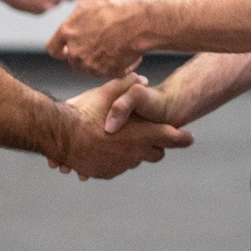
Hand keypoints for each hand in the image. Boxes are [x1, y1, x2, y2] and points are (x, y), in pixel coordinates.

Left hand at [46, 0, 145, 75]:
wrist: (141, 22)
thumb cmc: (116, 2)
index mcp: (68, 32)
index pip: (53, 48)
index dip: (60, 46)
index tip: (69, 42)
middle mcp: (76, 52)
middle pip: (71, 59)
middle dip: (81, 52)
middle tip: (97, 40)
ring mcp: (92, 65)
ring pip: (88, 68)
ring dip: (96, 60)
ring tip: (111, 45)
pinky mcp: (108, 72)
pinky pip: (107, 73)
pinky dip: (114, 66)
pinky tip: (124, 52)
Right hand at [50, 74, 191, 179]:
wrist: (60, 136)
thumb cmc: (85, 112)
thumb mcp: (107, 92)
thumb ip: (127, 84)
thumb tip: (141, 77)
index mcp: (142, 134)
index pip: (172, 138)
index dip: (182, 138)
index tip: (189, 138)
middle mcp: (135, 154)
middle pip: (156, 154)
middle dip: (155, 145)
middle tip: (148, 135)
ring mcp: (120, 166)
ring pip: (135, 161)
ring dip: (132, 152)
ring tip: (120, 139)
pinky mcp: (105, 173)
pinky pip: (116, 168)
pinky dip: (115, 160)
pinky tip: (104, 148)